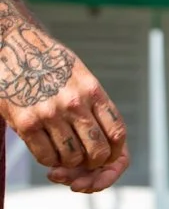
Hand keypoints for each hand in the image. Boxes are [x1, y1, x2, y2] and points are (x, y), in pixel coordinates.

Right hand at [8, 57, 129, 192]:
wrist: (11, 45)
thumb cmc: (47, 62)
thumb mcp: (78, 74)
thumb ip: (93, 102)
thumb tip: (109, 137)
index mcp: (91, 90)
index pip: (116, 132)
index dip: (116, 151)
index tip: (109, 154)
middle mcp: (73, 102)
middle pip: (98, 151)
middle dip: (94, 162)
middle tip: (85, 160)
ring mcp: (49, 113)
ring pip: (72, 158)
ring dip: (69, 162)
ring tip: (63, 153)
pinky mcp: (25, 122)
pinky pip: (45, 156)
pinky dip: (49, 160)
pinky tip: (46, 151)